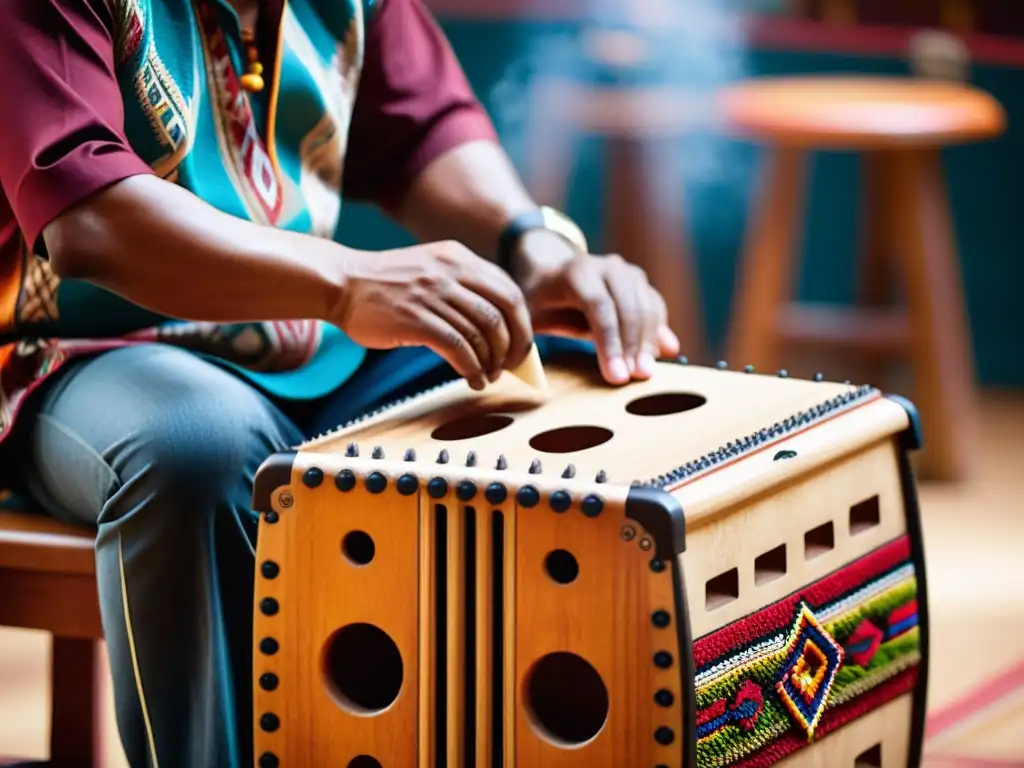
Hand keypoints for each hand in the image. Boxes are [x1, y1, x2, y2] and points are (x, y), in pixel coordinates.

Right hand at [333, 241, 533, 390]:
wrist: (341, 283)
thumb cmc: (386, 285)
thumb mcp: (430, 269)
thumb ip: (462, 287)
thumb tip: (497, 331)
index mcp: (458, 258)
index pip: (509, 291)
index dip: (522, 323)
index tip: (520, 347)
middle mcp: (450, 272)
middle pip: (504, 312)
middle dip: (514, 345)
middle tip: (510, 366)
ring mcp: (433, 295)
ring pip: (483, 333)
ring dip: (492, 362)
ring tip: (488, 376)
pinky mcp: (416, 319)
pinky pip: (459, 348)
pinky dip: (472, 369)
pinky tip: (472, 380)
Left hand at [515, 232, 679, 384]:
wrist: (554, 275)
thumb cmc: (540, 303)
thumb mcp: (529, 315)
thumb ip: (537, 334)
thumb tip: (537, 360)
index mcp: (576, 271)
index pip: (599, 306)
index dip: (609, 343)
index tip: (615, 376)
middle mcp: (607, 267)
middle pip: (628, 307)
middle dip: (633, 346)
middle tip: (635, 378)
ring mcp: (628, 273)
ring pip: (647, 306)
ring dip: (649, 342)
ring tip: (645, 373)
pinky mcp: (641, 284)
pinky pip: (656, 307)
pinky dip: (659, 332)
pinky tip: (661, 355)